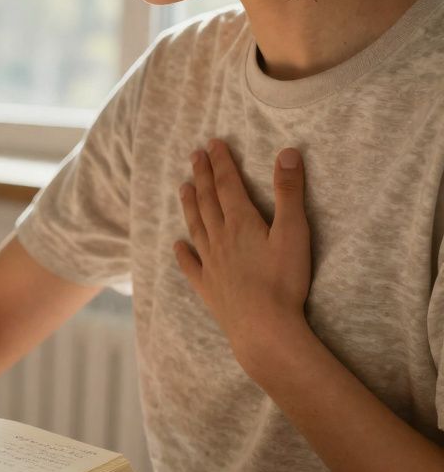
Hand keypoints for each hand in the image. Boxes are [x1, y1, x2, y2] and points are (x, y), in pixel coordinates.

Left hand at [173, 139, 312, 373]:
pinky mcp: (209, 288)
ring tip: (183, 187)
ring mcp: (211, 264)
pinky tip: (176, 246)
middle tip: (194, 155)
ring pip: (196, 227)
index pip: (227, 184)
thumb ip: (289, 192)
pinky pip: (191, 266)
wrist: (263, 328)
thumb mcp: (294, 232)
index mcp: (241, 223)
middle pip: (208, 201)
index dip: (221, 162)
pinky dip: (183, 254)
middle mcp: (220, 239)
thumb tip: (287, 153)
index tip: (212, 143)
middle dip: (202, 175)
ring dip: (189, 205)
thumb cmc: (283, 281)